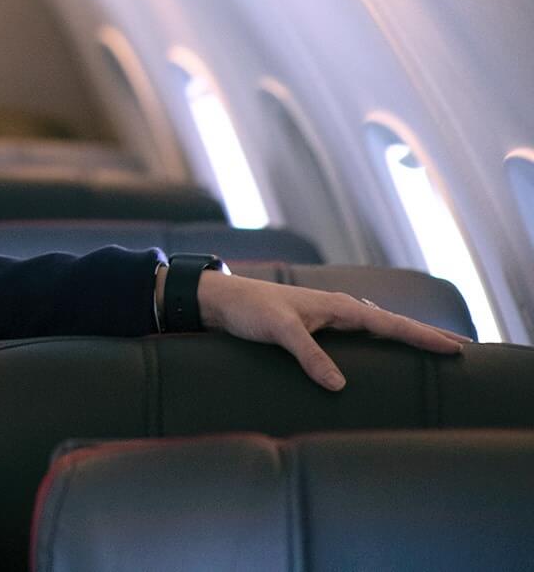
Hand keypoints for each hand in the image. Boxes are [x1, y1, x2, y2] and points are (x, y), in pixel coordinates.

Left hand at [189, 269, 470, 389]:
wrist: (222, 300)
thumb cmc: (249, 310)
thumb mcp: (279, 331)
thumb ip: (309, 355)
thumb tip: (339, 385)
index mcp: (339, 306)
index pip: (390, 323)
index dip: (423, 336)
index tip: (455, 347)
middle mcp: (340, 308)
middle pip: (393, 323)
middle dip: (426, 334)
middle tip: (462, 347)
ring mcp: (331, 315)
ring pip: (379, 326)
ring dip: (406, 334)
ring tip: (433, 346)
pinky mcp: (319, 325)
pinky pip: (362, 332)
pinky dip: (382, 336)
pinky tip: (386, 345)